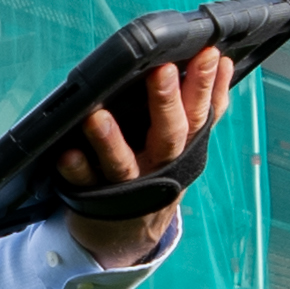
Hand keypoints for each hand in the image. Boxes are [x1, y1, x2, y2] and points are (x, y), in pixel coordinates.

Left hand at [49, 43, 238, 234]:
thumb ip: (202, 107)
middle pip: (168, 136)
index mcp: (183, 148)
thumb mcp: (185, 145)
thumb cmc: (155, 173)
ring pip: (122, 164)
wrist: (127, 234)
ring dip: (111, 141)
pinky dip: (76, 170)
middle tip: (162, 71)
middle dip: (167, 103)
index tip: (208, 54)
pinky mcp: (93, 198)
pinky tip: (66, 154)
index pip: (199, 113)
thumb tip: (223, 61)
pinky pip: (83, 183)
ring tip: (98, 117)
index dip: (206, 85)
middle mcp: (159, 167)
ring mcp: (127, 186)